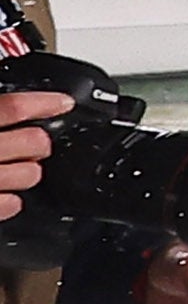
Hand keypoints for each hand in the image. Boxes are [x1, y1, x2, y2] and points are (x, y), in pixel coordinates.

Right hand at [0, 87, 71, 223]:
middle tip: (38, 143)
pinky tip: (11, 197)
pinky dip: (12, 202)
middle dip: (41, 143)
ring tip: (23, 168)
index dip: (44, 104)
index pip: (14, 108)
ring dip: (30, 172)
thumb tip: (14, 98)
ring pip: (28, 175)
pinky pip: (6, 205)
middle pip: (32, 142)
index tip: (64, 103)